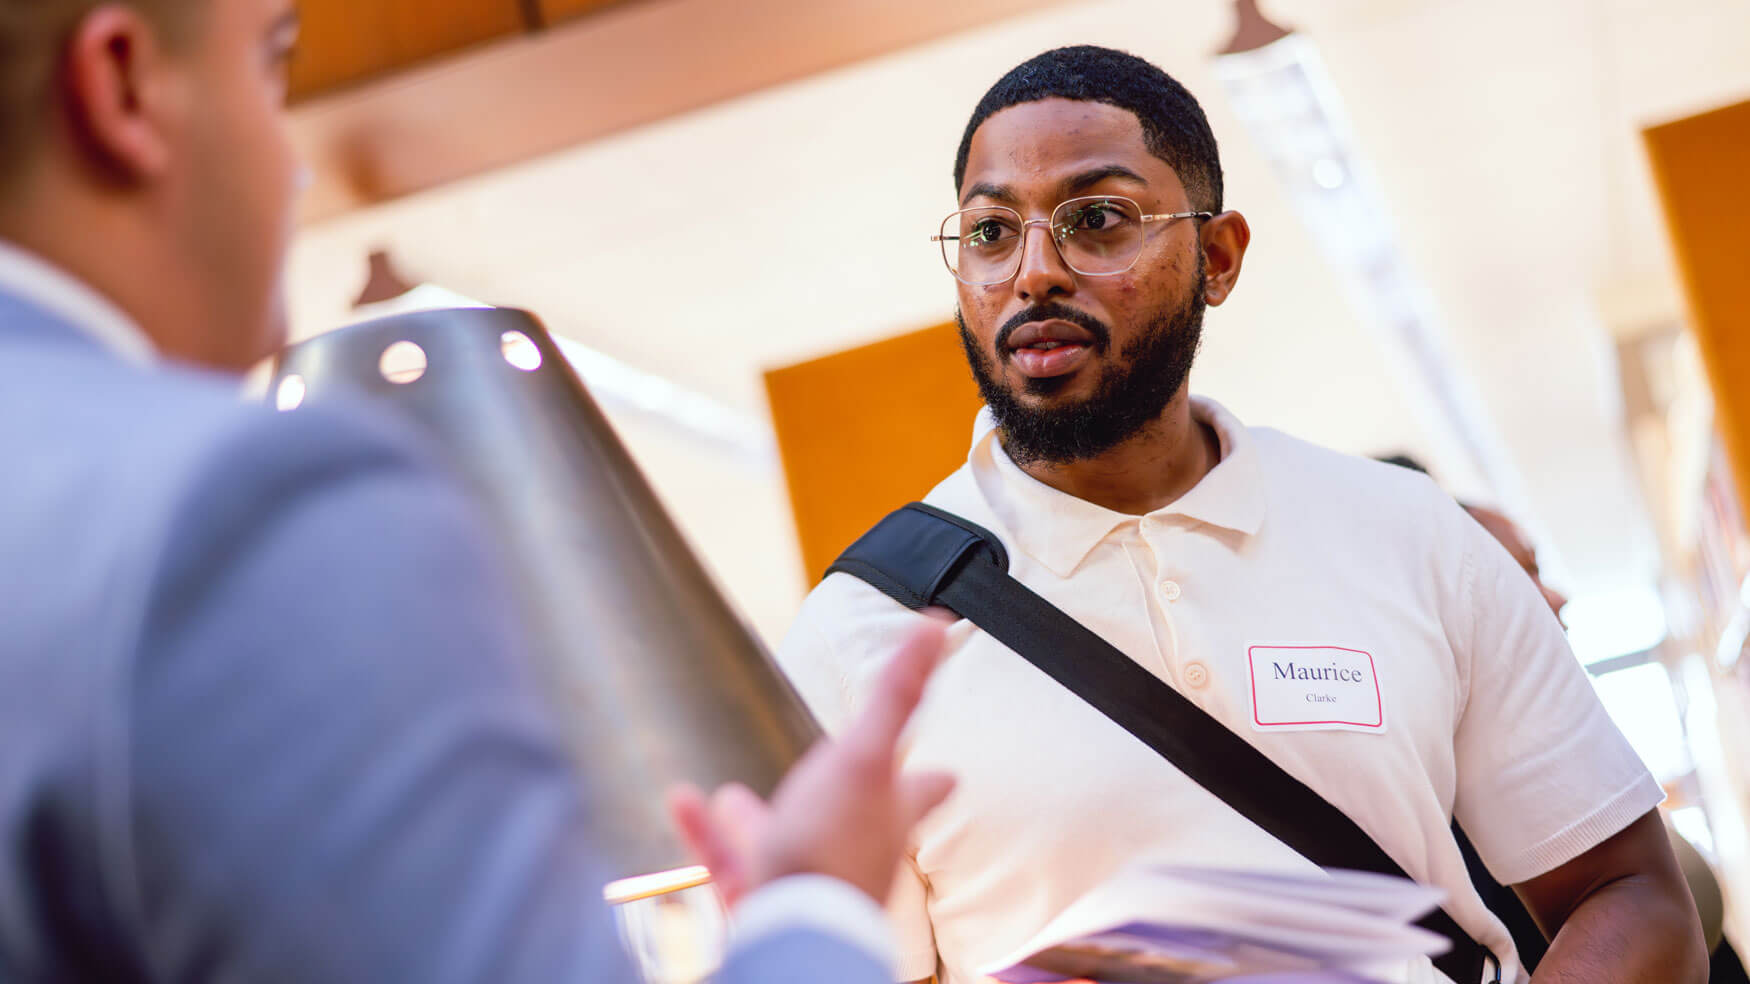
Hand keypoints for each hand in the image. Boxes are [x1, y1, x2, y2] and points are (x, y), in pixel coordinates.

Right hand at [667, 620, 955, 906]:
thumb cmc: (834, 845)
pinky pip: (729, 857)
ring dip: (761, 816)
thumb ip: (896, 692)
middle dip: (841, 796)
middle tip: (838, 777)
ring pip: (787, 842)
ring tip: (734, 794)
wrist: (789, 928)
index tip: (948, 771)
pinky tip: (683, 800)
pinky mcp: (760, 897)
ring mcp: (807, 876)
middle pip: (857, 821)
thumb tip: (936, 624)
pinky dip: (704, 830)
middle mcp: (856, 849)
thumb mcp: (866, 752)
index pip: (924, 788)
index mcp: (889, 813)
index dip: (933, 777)